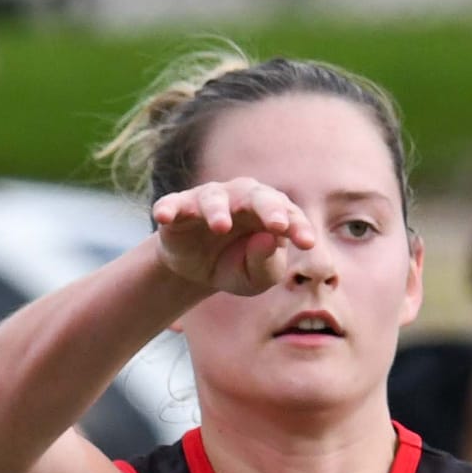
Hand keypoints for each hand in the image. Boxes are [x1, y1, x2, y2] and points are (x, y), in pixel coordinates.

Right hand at [150, 180, 316, 303]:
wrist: (198, 271)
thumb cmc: (237, 267)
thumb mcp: (256, 277)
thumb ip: (266, 263)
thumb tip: (269, 240)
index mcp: (268, 212)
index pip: (287, 214)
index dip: (298, 227)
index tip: (308, 243)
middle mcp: (240, 198)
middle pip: (256, 195)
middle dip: (268, 208)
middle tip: (277, 224)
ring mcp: (207, 200)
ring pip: (213, 198)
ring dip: (218, 210)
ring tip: (221, 227)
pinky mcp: (178, 209)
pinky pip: (172, 205)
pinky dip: (168, 208)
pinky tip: (163, 216)